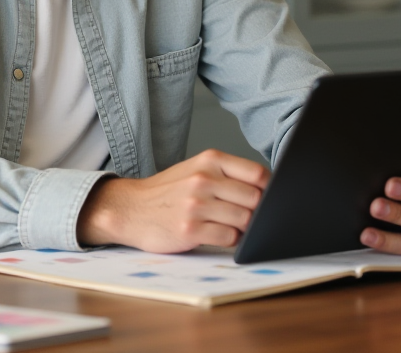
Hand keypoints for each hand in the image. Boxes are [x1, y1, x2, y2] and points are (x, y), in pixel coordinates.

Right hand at [77, 149, 269, 252]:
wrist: (131, 208)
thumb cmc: (170, 191)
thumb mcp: (197, 169)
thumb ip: (228, 175)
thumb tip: (268, 190)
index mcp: (209, 160)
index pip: (256, 173)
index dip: (269, 189)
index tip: (269, 198)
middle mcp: (203, 179)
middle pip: (254, 199)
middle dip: (257, 211)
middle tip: (247, 215)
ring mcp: (196, 205)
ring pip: (244, 220)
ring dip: (243, 228)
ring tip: (230, 225)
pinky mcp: (190, 230)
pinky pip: (229, 238)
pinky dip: (230, 240)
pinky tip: (217, 234)